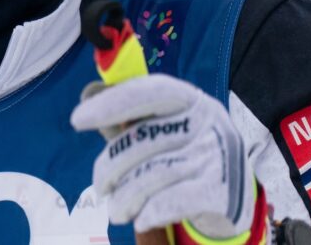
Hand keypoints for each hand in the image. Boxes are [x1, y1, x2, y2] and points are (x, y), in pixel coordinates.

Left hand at [71, 74, 259, 237]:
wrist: (232, 194)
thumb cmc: (184, 153)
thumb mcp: (162, 128)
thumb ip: (128, 114)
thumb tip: (88, 92)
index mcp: (190, 99)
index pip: (149, 92)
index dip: (112, 103)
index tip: (77, 120)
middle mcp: (207, 122)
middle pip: (143, 140)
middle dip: (111, 167)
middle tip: (100, 187)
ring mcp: (217, 155)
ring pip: (153, 174)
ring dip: (125, 197)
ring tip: (117, 209)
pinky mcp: (223, 190)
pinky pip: (172, 201)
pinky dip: (149, 212)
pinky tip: (140, 218)